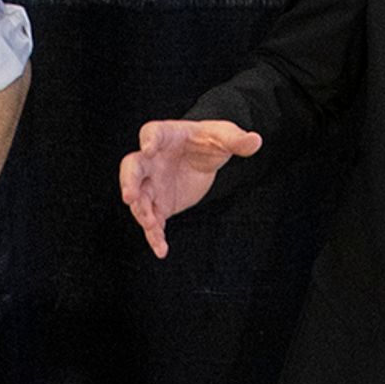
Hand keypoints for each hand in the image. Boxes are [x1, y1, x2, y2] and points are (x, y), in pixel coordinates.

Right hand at [119, 118, 261, 257]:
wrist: (203, 157)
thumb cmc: (208, 140)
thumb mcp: (224, 136)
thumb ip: (237, 139)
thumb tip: (256, 140)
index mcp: (165, 135)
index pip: (151, 133)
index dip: (148, 140)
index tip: (148, 148)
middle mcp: (150, 160)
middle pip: (131, 168)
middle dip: (128, 182)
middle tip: (129, 196)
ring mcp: (151, 184)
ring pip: (139, 199)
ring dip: (142, 212)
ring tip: (151, 226)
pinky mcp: (159, 205)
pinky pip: (153, 222)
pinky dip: (155, 236)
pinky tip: (161, 250)